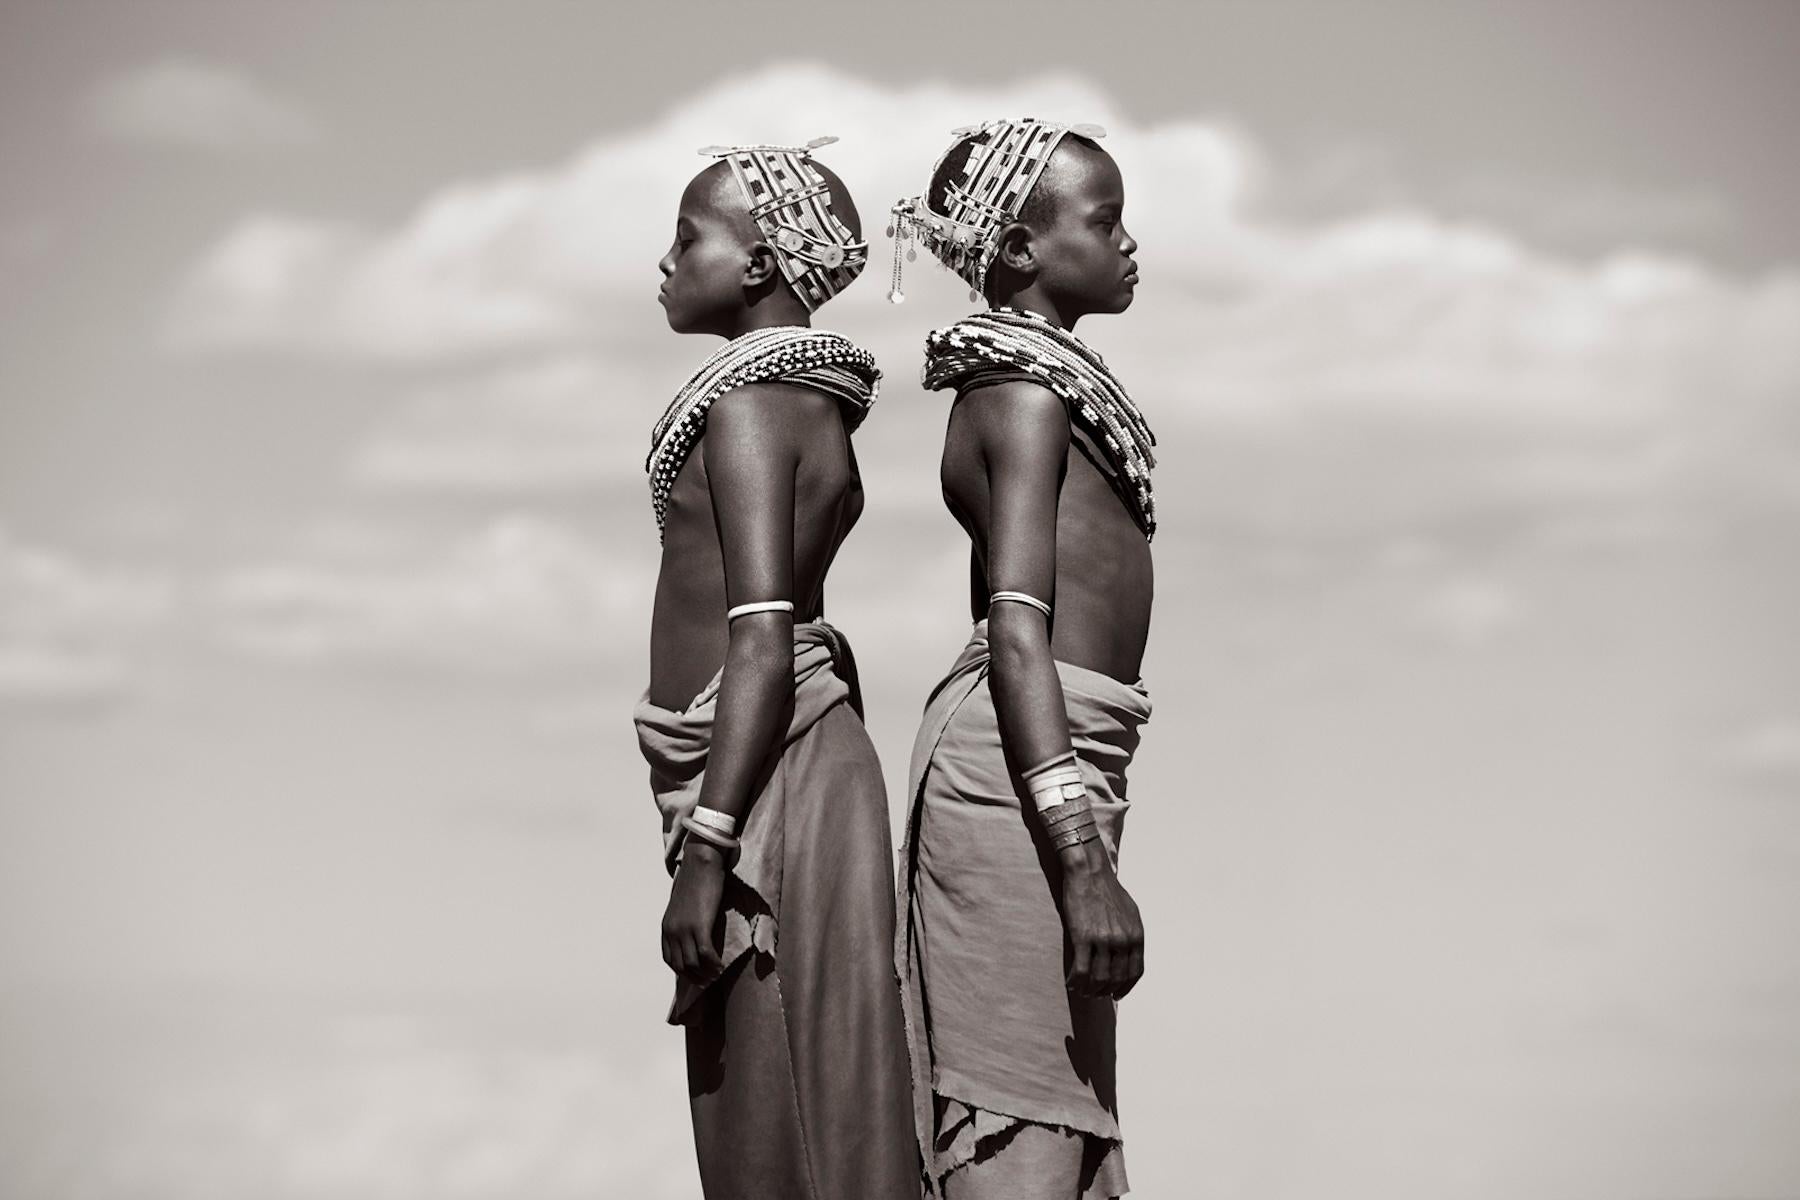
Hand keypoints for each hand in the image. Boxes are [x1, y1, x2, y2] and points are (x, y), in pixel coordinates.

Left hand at [661, 841, 726, 984]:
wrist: (701, 863)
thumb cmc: (696, 880)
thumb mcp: (683, 905)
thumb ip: (684, 920)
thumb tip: (693, 932)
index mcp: (666, 926)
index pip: (669, 959)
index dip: (682, 971)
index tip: (695, 975)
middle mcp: (672, 931)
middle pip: (680, 965)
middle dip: (694, 977)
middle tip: (708, 982)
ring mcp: (684, 929)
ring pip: (693, 964)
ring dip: (705, 974)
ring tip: (716, 976)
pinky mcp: (699, 925)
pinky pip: (706, 954)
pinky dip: (713, 964)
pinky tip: (721, 966)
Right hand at [1057, 839, 1143, 998]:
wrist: (1089, 872)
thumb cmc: (1108, 890)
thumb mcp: (1131, 913)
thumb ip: (1132, 935)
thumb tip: (1130, 954)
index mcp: (1137, 935)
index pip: (1135, 972)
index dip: (1126, 987)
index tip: (1116, 993)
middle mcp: (1123, 940)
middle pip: (1116, 978)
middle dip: (1106, 991)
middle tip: (1096, 994)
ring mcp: (1103, 940)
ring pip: (1098, 978)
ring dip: (1090, 990)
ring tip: (1082, 991)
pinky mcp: (1083, 937)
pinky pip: (1081, 970)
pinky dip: (1076, 981)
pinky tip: (1071, 983)